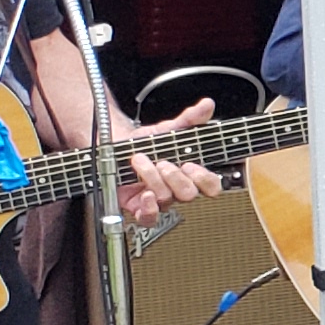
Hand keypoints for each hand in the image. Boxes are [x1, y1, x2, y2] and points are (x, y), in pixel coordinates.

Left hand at [114, 97, 223, 224]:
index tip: (190, 164)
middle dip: (176, 177)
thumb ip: (189, 119)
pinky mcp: (138, 206)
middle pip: (189, 195)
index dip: (204, 179)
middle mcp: (175, 189)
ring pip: (166, 199)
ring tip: (140, 160)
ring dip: (152, 178)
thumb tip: (207, 105)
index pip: (211, 186)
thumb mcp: (168, 128)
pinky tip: (145, 193)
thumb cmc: (143, 141)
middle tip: (163, 162)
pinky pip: (149, 218)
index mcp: (188, 173)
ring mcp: (157, 199)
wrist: (113, 144)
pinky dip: (149, 208)